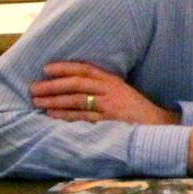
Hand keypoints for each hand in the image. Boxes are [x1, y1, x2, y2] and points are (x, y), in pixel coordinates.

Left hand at [30, 62, 176, 124]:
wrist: (158, 126)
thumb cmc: (136, 110)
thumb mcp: (121, 91)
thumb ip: (102, 86)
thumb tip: (73, 85)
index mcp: (113, 81)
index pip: (85, 69)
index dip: (64, 68)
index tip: (46, 69)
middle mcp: (110, 90)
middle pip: (76, 84)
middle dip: (53, 85)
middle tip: (34, 88)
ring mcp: (110, 106)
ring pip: (76, 100)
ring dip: (54, 101)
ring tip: (37, 102)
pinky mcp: (109, 121)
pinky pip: (83, 117)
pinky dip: (66, 116)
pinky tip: (53, 115)